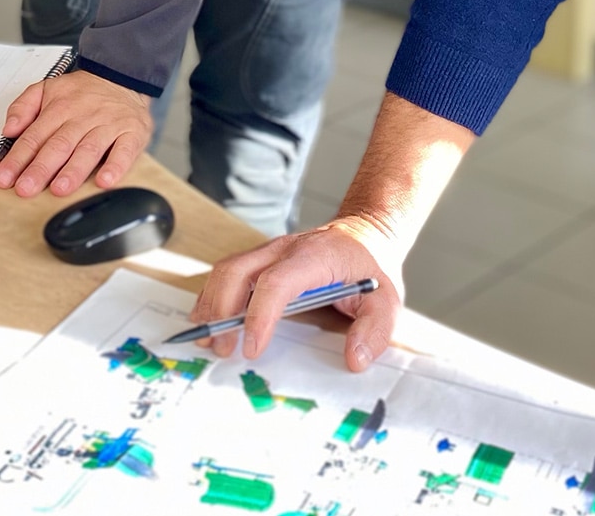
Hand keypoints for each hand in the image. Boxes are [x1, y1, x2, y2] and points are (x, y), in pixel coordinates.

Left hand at [0, 70, 151, 197]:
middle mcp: (82, 118)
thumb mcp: (47, 88)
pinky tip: (105, 181)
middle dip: (41, 169)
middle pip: (59, 145)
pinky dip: (116, 167)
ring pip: (88, 150)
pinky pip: (125, 151)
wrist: (122, 76)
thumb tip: (9, 128)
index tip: (5, 178)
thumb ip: (23, 106)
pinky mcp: (131, 133)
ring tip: (60, 188)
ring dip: (74, 171)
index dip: (18, 158)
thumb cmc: (83, 91)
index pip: (34, 136)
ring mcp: (108, 126)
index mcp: (59, 108)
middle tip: (26, 188)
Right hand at [190, 216, 403, 369]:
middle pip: (238, 271)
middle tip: (222, 349)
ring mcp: (269, 251)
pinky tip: (209, 320)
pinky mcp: (260, 258)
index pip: (277, 282)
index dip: (259, 315)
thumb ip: (374, 331)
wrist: (363, 235)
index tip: (252, 348)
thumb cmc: (369, 268)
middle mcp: (285, 249)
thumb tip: (354, 359)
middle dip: (222, 311)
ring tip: (207, 339)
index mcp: (314, 257)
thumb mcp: (387, 300)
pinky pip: (228, 272)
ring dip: (211, 304)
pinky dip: (212, 296)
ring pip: (226, 269)